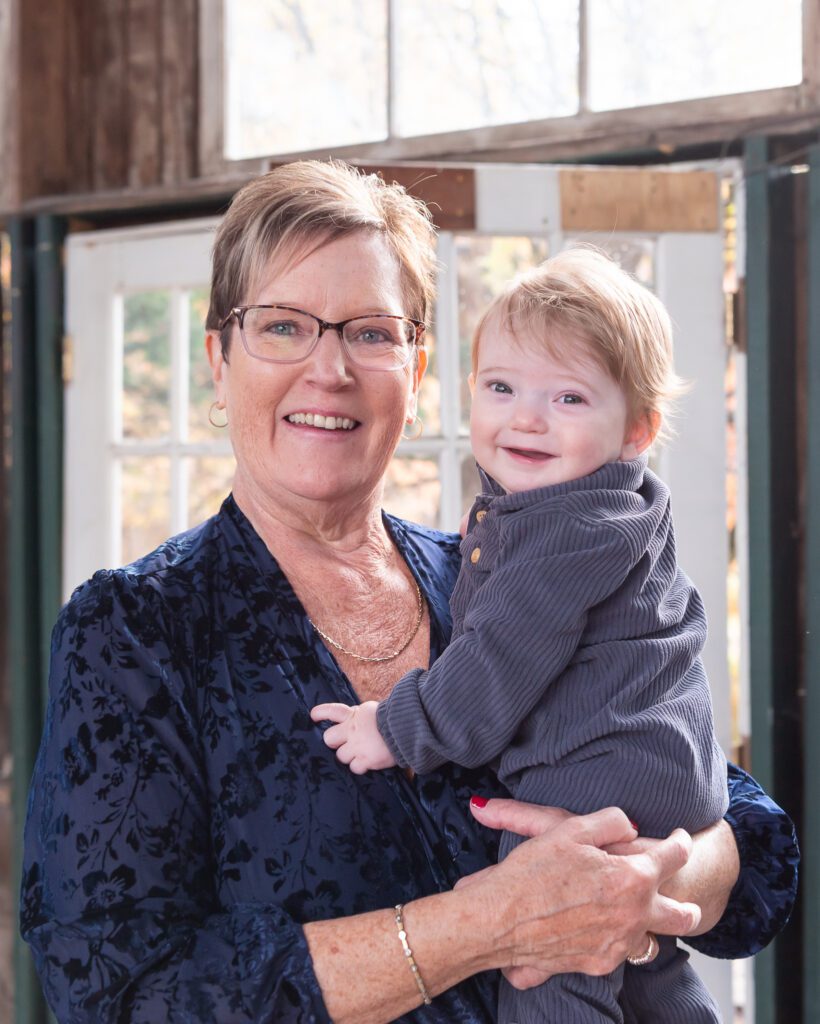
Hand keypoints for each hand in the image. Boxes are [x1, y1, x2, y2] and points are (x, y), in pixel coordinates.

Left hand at [310, 701, 396, 773]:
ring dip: (350, 756)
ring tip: (362, 753)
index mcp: (354, 715)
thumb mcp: (373, 710)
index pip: (332, 711)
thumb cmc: (393, 717)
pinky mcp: (366, 759)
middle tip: (345, 743)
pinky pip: (355, 768)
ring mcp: (358, 746)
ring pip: (341, 756)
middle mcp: (352, 730)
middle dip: (334, 742)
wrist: (407, 728)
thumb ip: (360, 715)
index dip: (321, 713)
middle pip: (328, 738)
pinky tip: (368, 762)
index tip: (313, 716)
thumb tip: (352, 717)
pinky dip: (361, 767)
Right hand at [458, 799, 699, 987]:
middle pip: (683, 916)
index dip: (680, 842)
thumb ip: (610, 822)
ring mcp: (618, 944)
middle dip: (689, 906)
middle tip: (688, 900)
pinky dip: (618, 939)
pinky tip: (603, 928)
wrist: (499, 920)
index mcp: (632, 877)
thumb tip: (628, 825)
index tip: (680, 838)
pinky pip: (621, 952)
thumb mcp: (570, 827)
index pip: (674, 856)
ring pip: (652, 939)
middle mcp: (633, 915)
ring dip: (649, 924)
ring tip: (639, 913)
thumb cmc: (531, 871)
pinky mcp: (598, 963)